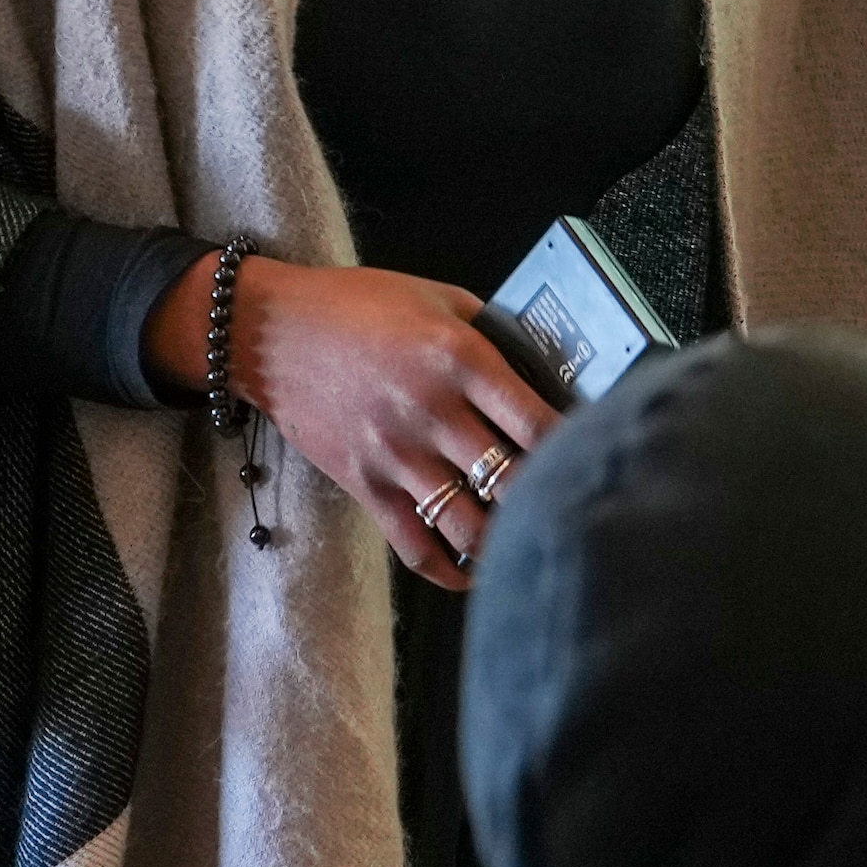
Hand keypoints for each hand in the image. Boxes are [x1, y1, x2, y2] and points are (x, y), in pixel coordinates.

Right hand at [144, 256, 555, 586]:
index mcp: (457, 356)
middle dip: (547, 496)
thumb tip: (545, 363)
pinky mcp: (365, 483)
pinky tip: (474, 571)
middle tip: (571, 503)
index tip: (597, 453)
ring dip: (505, 541)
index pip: (537, 418)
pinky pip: (415, 546)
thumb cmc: (356, 305)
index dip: (576, 443)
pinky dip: (449, 570)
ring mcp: (395, 453)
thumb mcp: (434, 295)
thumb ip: (490, 329)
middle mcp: (431, 410)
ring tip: (530, 543)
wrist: (269, 330)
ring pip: (468, 524)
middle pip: (511, 478)